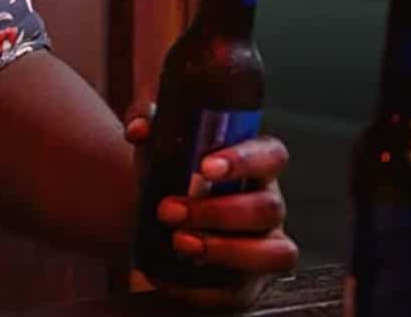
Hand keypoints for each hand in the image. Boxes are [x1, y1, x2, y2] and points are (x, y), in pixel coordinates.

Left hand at [125, 115, 298, 309]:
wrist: (159, 217)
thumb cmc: (172, 172)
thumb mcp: (159, 140)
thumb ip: (147, 118)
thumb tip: (137, 128)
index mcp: (255, 165)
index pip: (270, 155)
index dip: (245, 160)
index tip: (205, 166)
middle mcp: (268, 205)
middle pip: (267, 208)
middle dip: (218, 211)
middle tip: (169, 210)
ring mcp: (265, 247)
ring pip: (273, 253)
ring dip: (226, 250)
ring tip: (180, 242)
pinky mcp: (247, 283)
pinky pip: (239, 292)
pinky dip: (201, 289)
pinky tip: (168, 276)